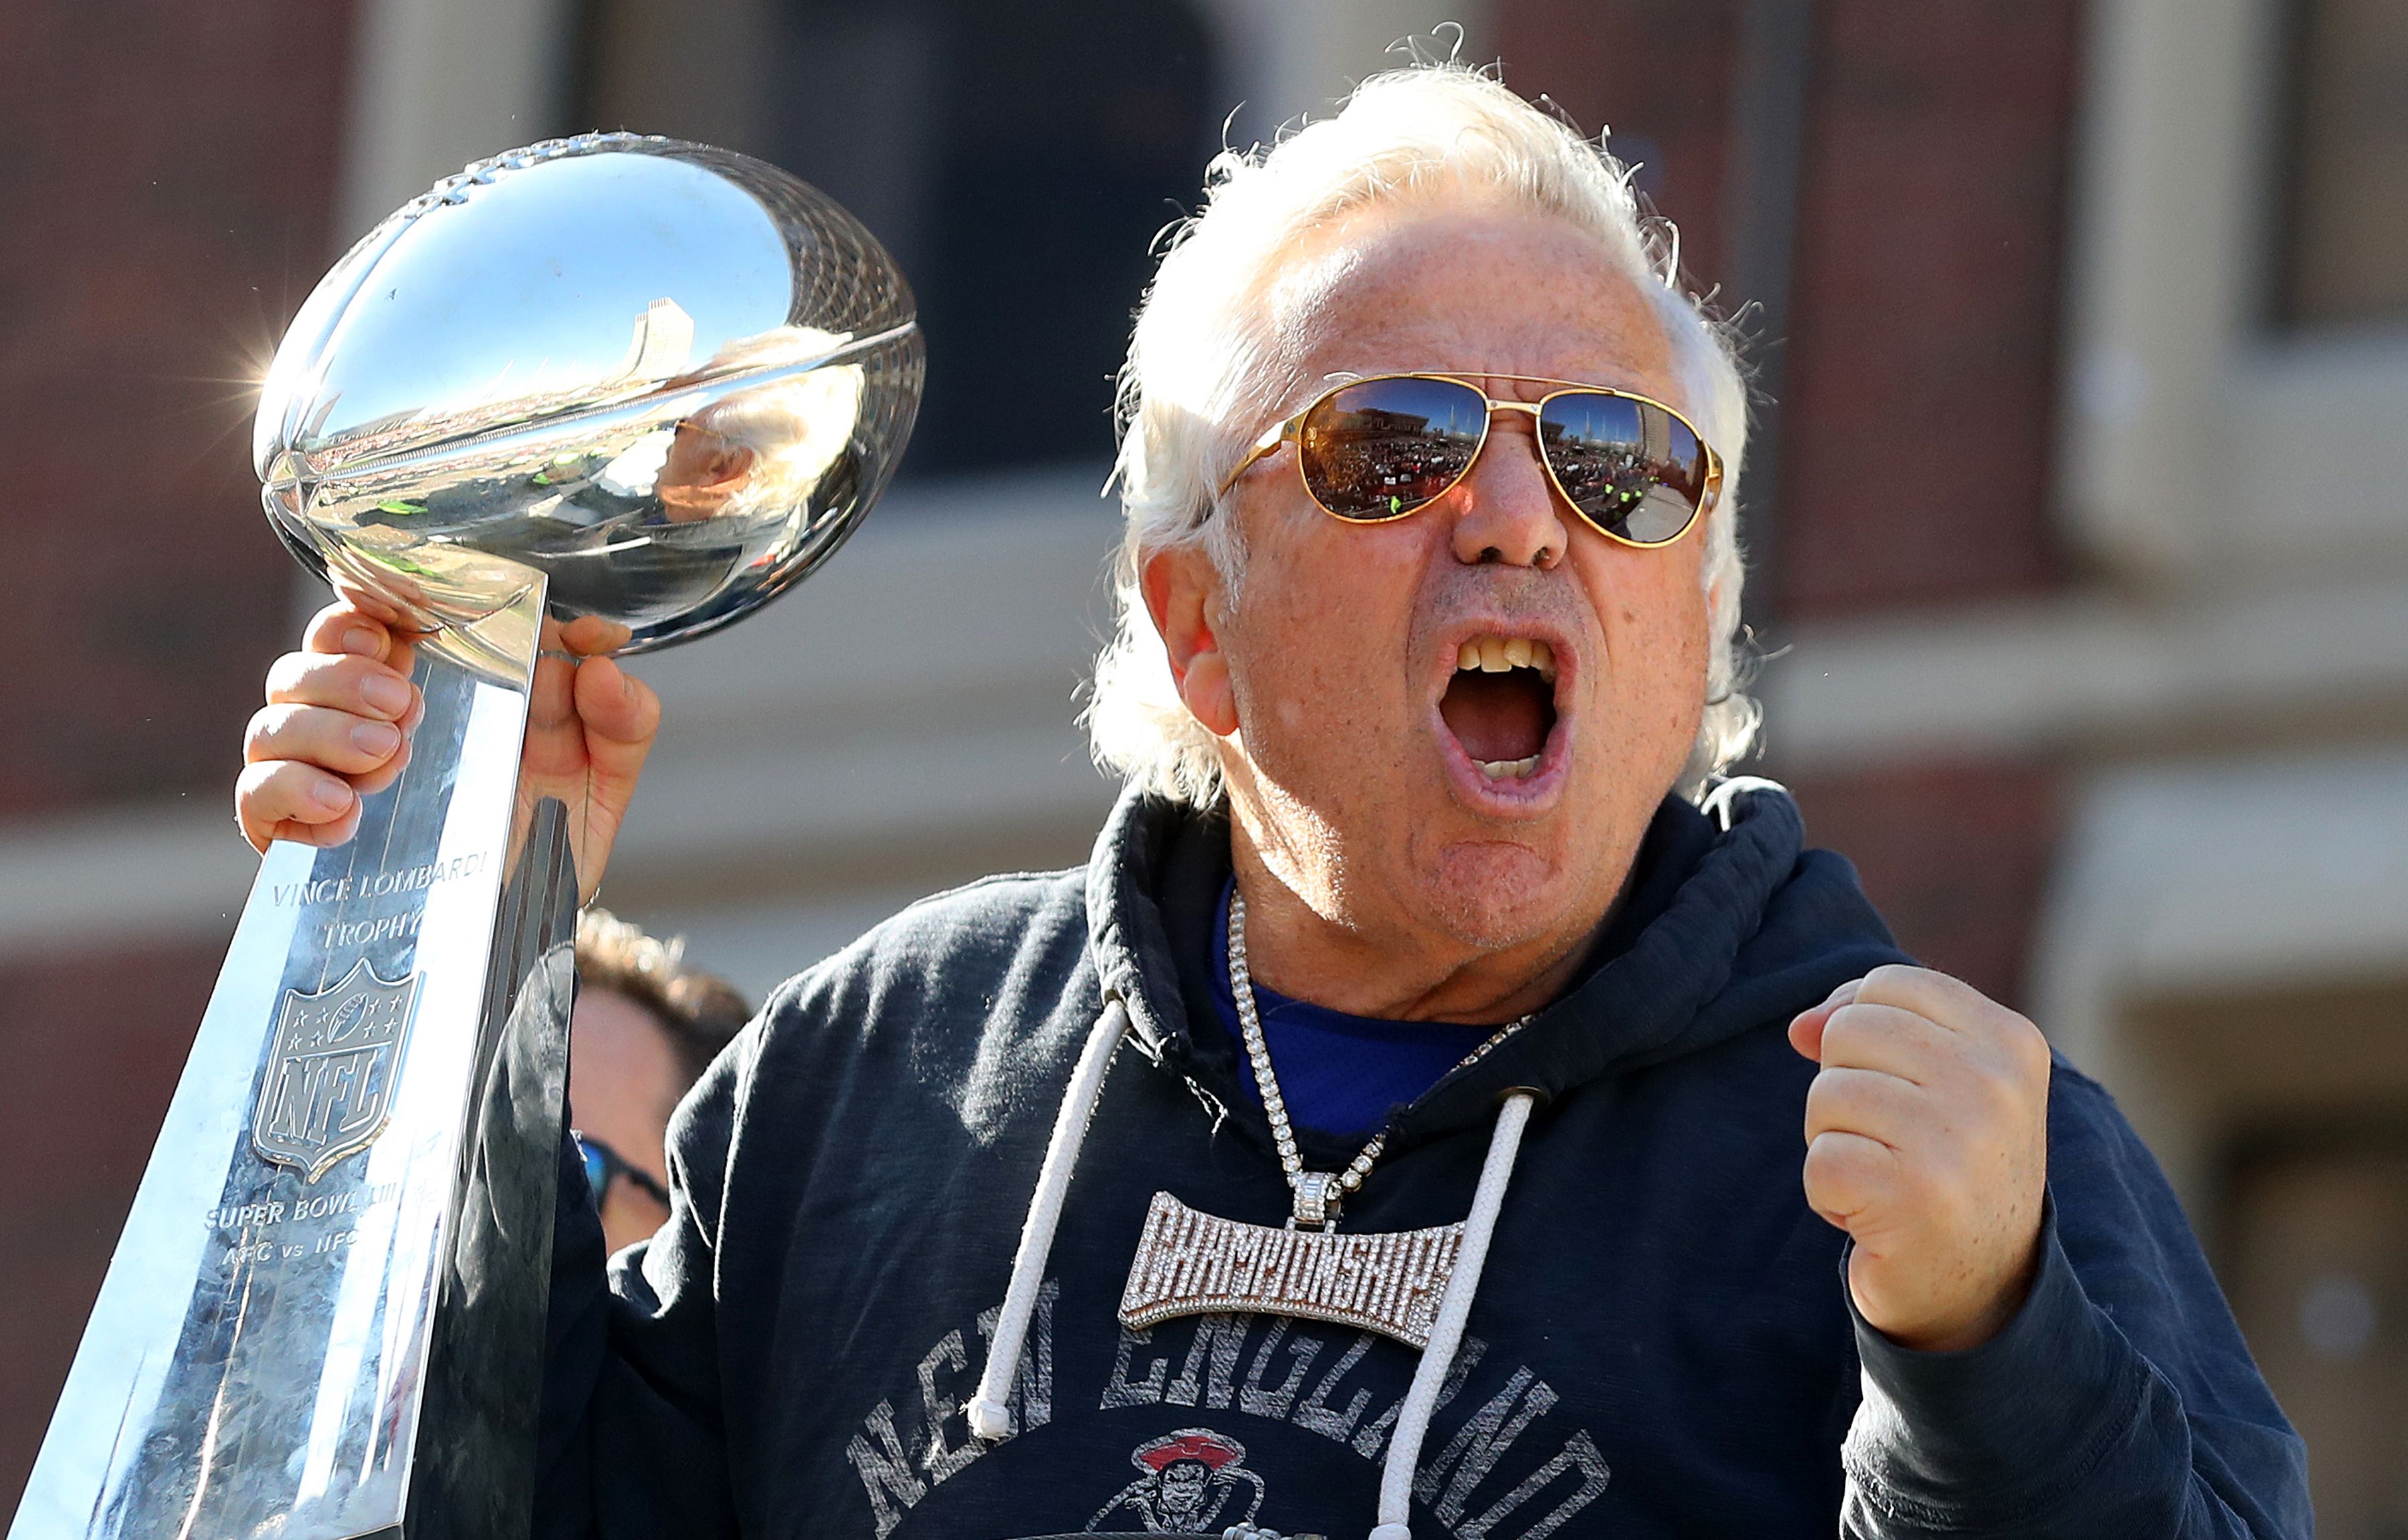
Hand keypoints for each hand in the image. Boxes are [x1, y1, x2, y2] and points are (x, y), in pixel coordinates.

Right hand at [237, 599, 659, 902]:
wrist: (524, 929)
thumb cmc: (553, 833)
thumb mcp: (603, 775)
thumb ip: (622, 717)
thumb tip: (602, 662)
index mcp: (437, 682)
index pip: (378, 613)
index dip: (376, 602)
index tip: (401, 620)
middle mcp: (367, 715)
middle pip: (313, 654)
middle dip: (347, 667)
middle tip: (404, 702)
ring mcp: (324, 771)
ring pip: (276, 715)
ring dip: (325, 727)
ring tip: (390, 757)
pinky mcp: (295, 830)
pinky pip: (255, 793)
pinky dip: (291, 790)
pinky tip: (345, 811)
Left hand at [1788, 965, 2050, 1352]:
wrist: (1982, 1290)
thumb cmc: (1947, 1166)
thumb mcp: (1937, 1080)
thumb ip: (1873, 1025)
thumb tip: (1801, 1025)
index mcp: (2011, 1042)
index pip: (1888, 984)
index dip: (1860, 1029)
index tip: (1896, 1085)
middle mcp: (1995, 1085)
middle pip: (1848, 1032)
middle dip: (1844, 1088)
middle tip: (1891, 1142)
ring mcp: (1960, 1142)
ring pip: (1827, 1095)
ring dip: (1835, 1144)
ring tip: (1886, 1179)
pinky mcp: (1915, 1198)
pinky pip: (1821, 1161)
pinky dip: (1829, 1194)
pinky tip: (1875, 1217)